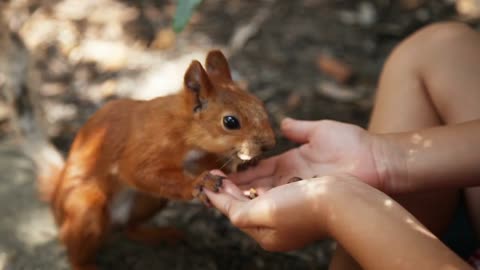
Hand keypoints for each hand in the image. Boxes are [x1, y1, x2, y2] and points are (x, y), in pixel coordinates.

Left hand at [204, 174, 330, 251]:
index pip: (234, 213)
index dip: (218, 196)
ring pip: (257, 198)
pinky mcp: (299, 202)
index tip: (205, 181)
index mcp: (265, 235)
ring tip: (230, 171)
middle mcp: (275, 228)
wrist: (344, 200)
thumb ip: (240, 212)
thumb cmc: (305, 207)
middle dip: (229, 190)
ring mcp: (288, 216)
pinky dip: (259, 182)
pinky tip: (255, 172)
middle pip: (244, 207)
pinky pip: (271, 192)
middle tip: (215, 173)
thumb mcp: (266, 213)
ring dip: (242, 184)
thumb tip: (224, 206)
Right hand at [230, 119, 384, 194]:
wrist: (377, 162)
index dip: (241, 168)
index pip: (260, 167)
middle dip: (234, 183)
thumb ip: (299, 129)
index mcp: (292, 161)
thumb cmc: (353, 144)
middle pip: (256, 183)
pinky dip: (253, 200)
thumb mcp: (320, 130)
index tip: (221, 168)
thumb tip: (282, 123)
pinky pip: (274, 201)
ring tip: (215, 190)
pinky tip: (235, 199)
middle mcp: (291, 178)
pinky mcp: (303, 198)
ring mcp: (296, 190)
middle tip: (210, 182)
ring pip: (261, 194)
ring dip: (238, 193)